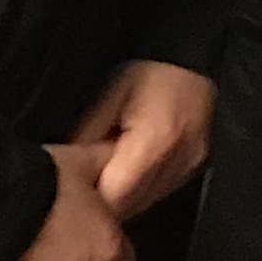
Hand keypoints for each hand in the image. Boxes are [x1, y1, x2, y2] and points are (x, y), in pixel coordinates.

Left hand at [67, 58, 215, 217]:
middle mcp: (179, 157)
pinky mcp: (195, 163)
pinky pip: (161, 190)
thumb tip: (66, 169)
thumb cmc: (150, 69)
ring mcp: (190, 163)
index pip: (114, 194)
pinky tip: (126, 172)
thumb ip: (86, 138)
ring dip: (122, 197)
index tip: (70, 198)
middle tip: (80, 192)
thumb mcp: (109, 97)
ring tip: (102, 179)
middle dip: (103, 203)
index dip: (88, 202)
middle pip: (131, 204)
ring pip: (146, 202)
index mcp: (156, 139)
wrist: (192, 55)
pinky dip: (140, 188)